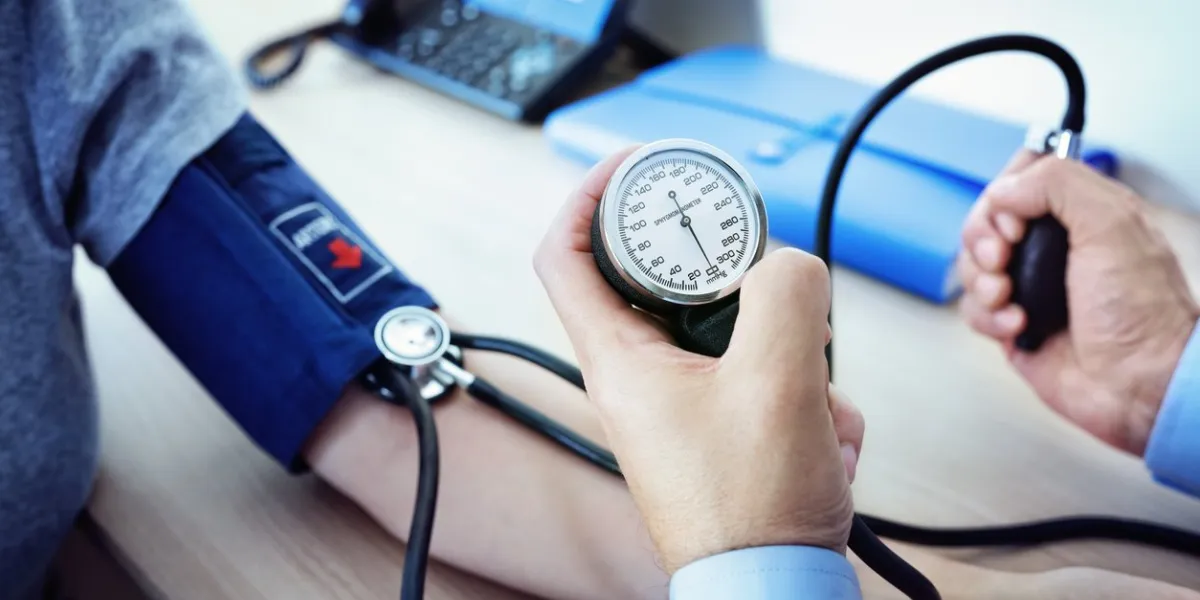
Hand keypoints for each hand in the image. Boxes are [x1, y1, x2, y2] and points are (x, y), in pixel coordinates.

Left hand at [533, 148, 863, 573]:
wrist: (773, 589)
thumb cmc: (752, 507)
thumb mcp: (779, 378)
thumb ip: (786, 294)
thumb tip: (791, 266)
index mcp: (620, 360)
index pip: (565, 253)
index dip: (589, 194)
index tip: (636, 165)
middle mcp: (639, 379)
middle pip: (671, 284)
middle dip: (745, 287)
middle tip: (777, 286)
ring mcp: (681, 405)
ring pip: (737, 333)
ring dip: (797, 356)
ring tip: (819, 407)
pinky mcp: (721, 428)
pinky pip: (766, 380)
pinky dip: (808, 399)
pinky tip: (828, 443)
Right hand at [959, 151, 1199, 454]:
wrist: (1139, 384)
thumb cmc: (1142, 313)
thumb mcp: (1112, 224)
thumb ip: (1057, 184)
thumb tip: (1005, 189)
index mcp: (1081, 213)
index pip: (1022, 177)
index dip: (1006, 193)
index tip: (1018, 218)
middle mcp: (1053, 247)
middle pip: (985, 221)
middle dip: (983, 239)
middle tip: (1004, 257)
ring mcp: (1030, 286)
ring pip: (972, 265)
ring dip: (984, 281)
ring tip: (1011, 297)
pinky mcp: (1012, 324)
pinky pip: (974, 309)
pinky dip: (990, 317)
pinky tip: (1020, 326)